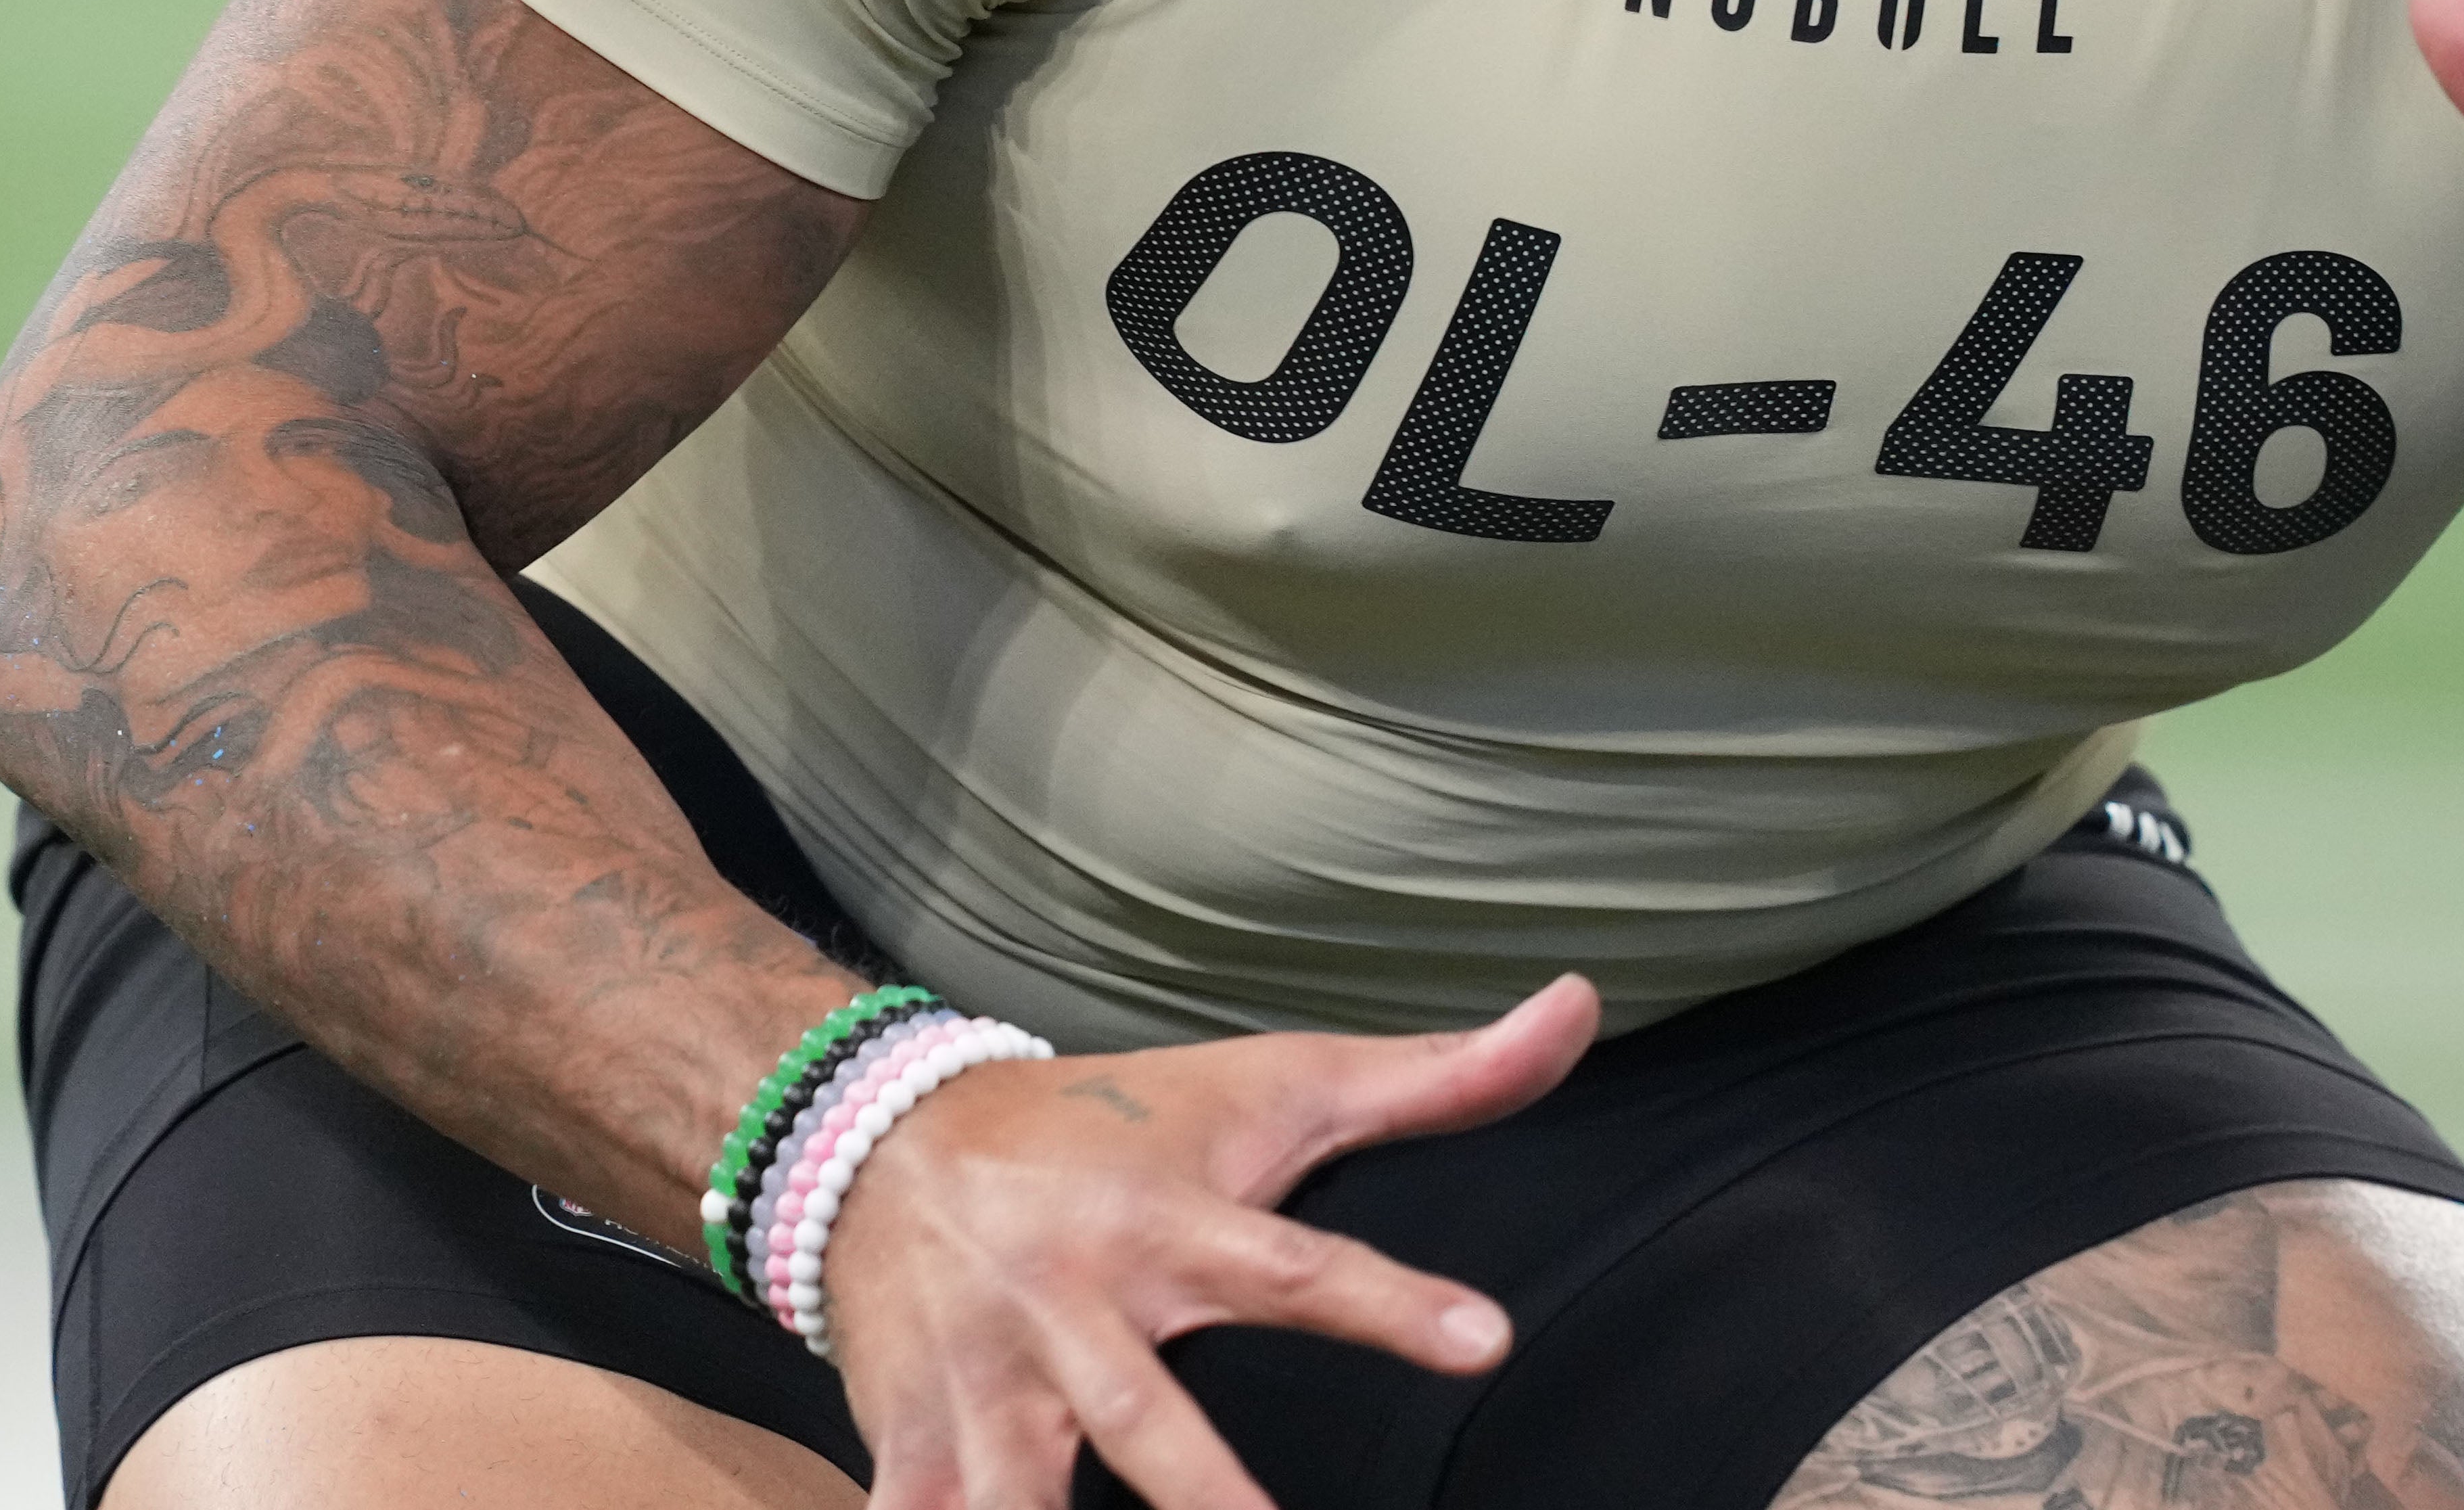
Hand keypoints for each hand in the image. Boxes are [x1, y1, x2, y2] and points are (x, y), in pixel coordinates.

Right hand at [815, 974, 1600, 1509]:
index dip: (1390, 1304)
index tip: (1488, 1343)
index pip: (1297, 1267)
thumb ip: (1434, 1078)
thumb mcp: (1273, 1088)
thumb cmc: (1115, 1120)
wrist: (883, 1134)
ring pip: (1010, 1493)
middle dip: (1206, 1497)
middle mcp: (1071, 1303)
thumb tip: (1580, 1004)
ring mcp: (982, 1378)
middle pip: (1143, 1419)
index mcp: (1165, 1220)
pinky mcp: (911, 1436)